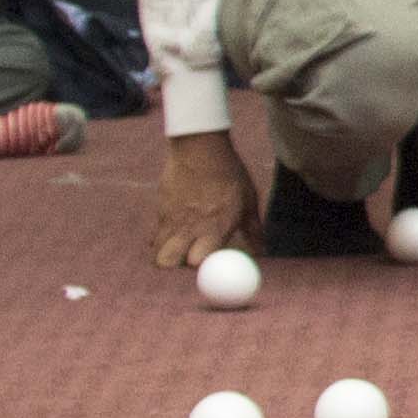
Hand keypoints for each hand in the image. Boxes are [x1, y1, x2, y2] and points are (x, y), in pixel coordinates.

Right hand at [150, 133, 257, 268]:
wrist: (199, 147)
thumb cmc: (229, 174)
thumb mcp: (249, 201)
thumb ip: (253, 231)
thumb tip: (261, 253)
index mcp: (215, 227)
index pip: (198, 261)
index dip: (200, 270)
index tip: (208, 270)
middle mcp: (190, 226)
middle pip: (169, 262)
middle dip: (174, 270)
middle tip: (187, 266)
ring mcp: (172, 219)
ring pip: (157, 251)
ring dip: (166, 257)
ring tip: (179, 254)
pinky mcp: (161, 210)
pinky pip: (156, 235)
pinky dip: (161, 241)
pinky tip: (174, 235)